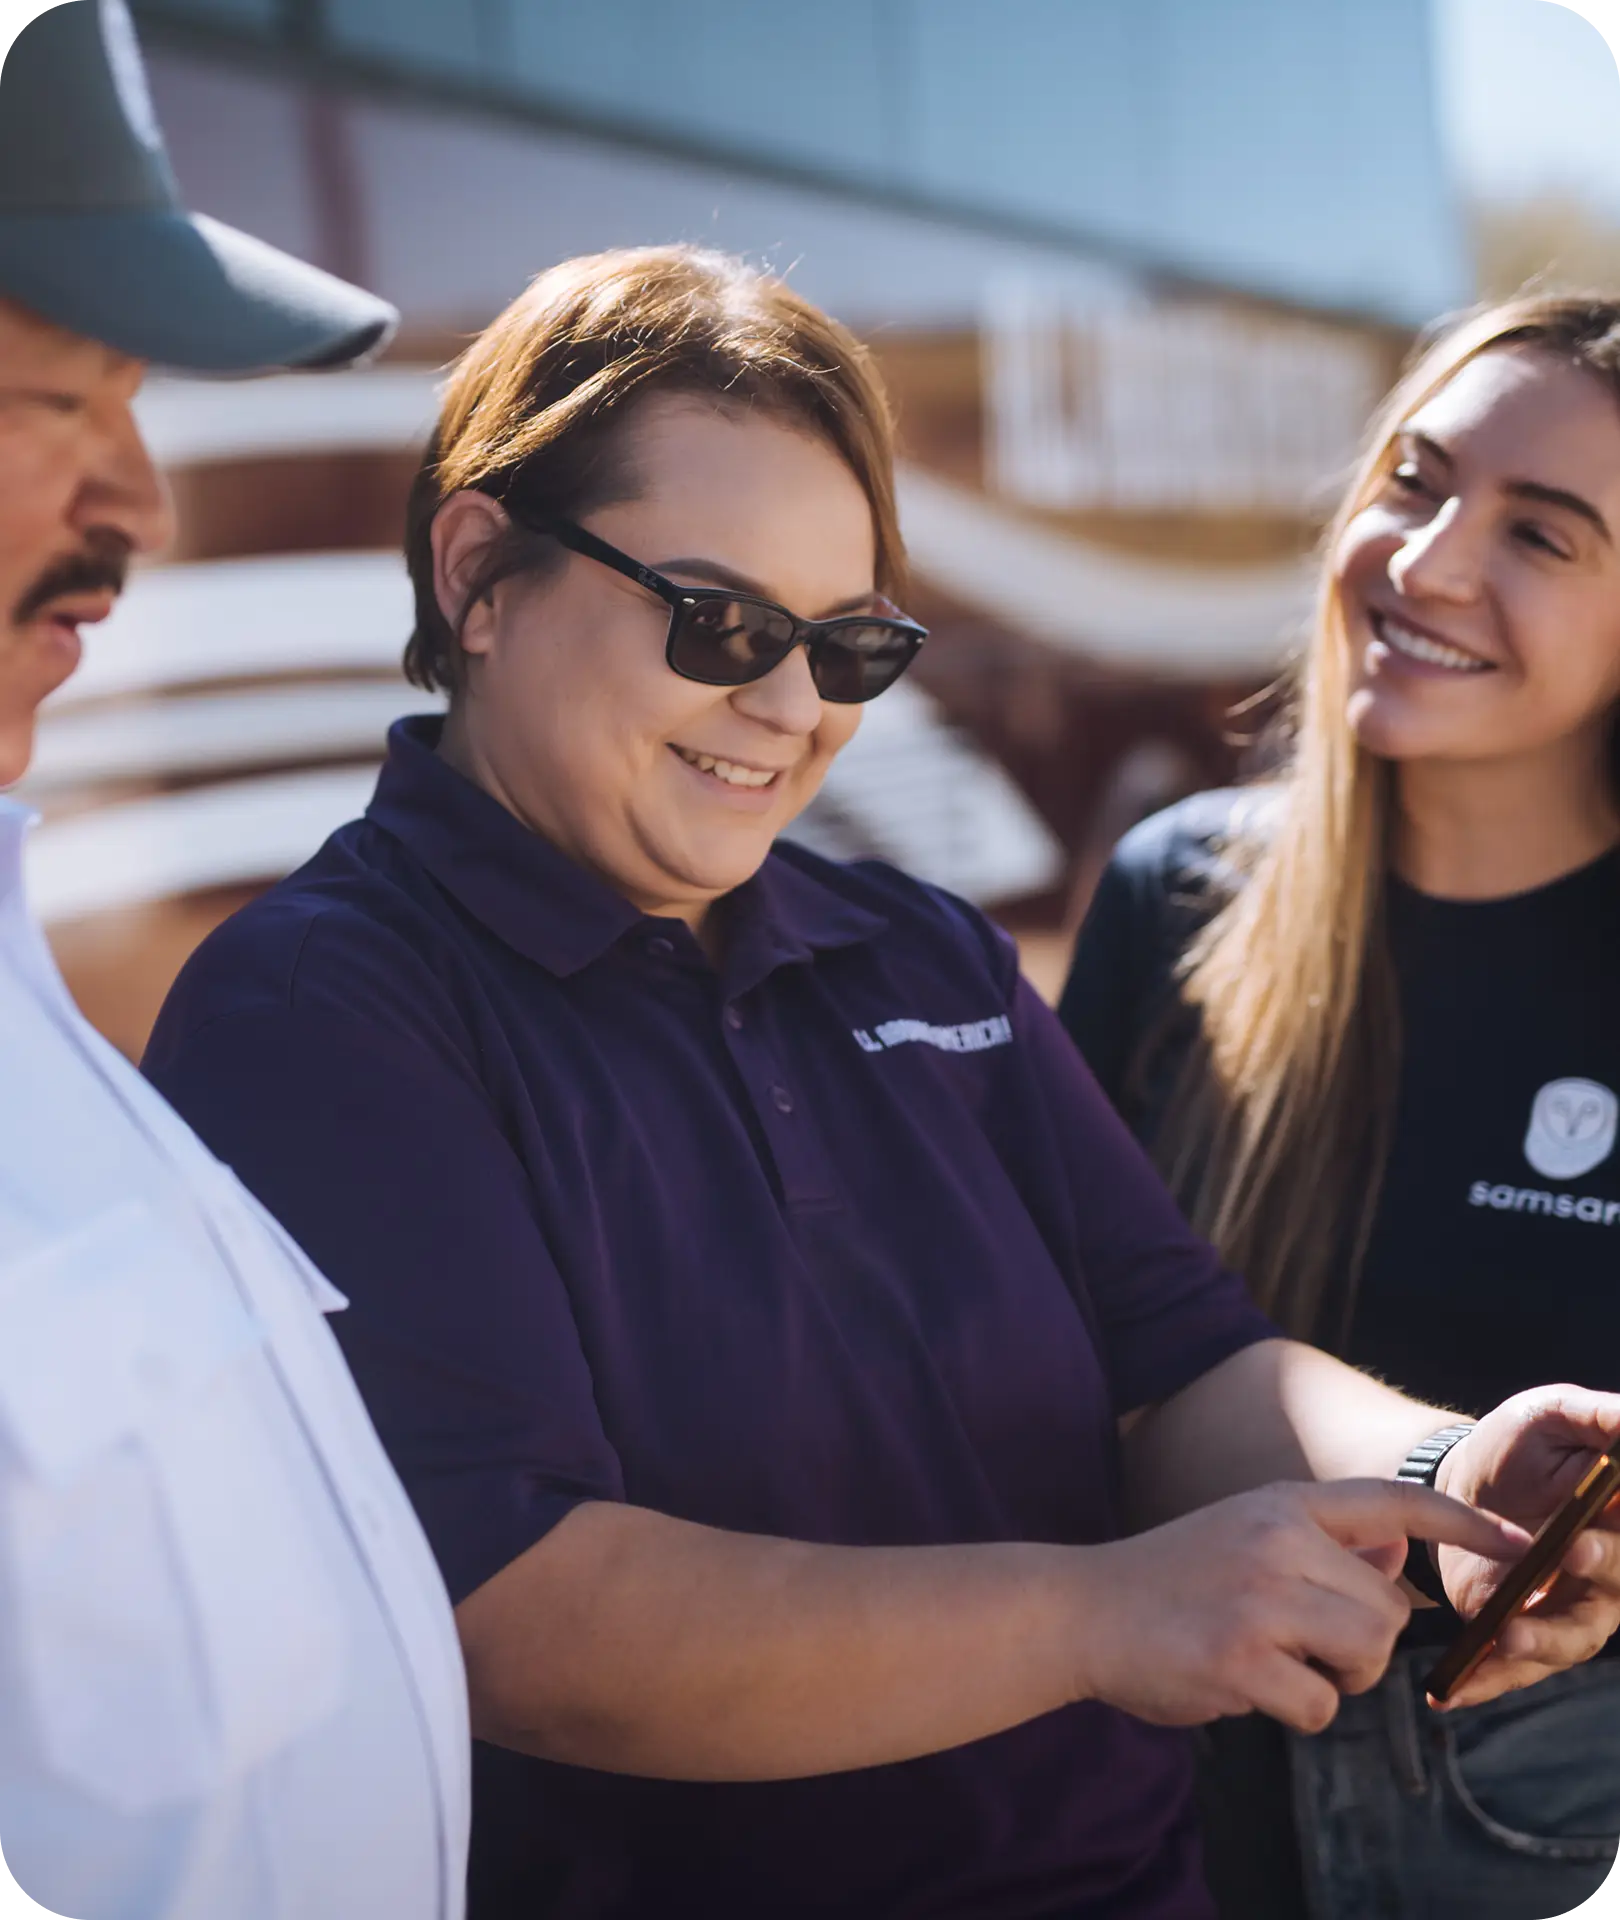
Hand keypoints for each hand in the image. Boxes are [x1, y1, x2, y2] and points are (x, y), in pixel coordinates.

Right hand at [1072, 1479, 1525, 1733]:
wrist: (1081, 1608)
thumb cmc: (1169, 1578)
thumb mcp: (1244, 1534)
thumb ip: (1319, 1544)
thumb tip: (1401, 1557)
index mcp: (1280, 1504)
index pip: (1390, 1501)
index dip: (1461, 1517)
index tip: (1515, 1540)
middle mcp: (1276, 1540)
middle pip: (1388, 1607)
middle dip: (1365, 1644)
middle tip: (1306, 1648)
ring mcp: (1259, 1597)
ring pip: (1366, 1654)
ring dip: (1338, 1679)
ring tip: (1279, 1667)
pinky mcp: (1240, 1658)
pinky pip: (1319, 1706)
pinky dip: (1293, 1711)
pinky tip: (1240, 1685)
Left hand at [1432, 1385, 1619, 1708]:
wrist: (1455, 1480)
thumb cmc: (1517, 1446)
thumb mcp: (1553, 1414)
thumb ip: (1599, 1415)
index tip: (1609, 1509)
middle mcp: (1608, 1577)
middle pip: (1617, 1582)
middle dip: (1599, 1567)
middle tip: (1570, 1549)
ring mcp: (1567, 1612)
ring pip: (1571, 1638)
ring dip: (1543, 1639)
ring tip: (1509, 1632)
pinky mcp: (1521, 1633)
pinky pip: (1511, 1669)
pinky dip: (1483, 1681)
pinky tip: (1448, 1692)